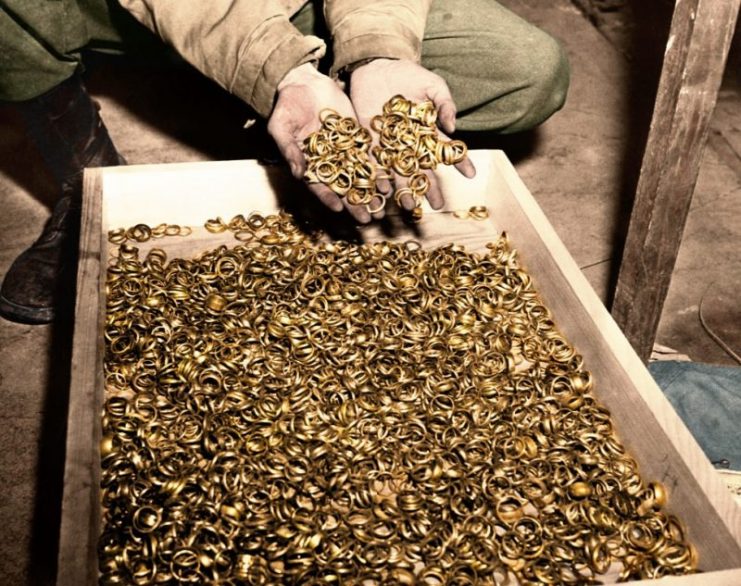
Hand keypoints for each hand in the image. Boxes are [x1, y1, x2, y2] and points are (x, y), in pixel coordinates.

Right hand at [268, 63, 376, 222]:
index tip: (339, 209)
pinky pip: (369, 156)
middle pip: (343, 187)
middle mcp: (328, 162)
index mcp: (309, 164)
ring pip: (360, 175)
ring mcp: (344, 150)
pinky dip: (379, 170)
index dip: (328, 197)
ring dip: (371, 192)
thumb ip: (290, 150)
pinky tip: (389, 182)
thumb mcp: (281, 127)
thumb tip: (297, 173)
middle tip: (368, 219)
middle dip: (356, 203)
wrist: (303, 83)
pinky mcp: (357, 137)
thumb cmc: (286, 107)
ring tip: (383, 205)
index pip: (319, 185)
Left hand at [349, 59, 475, 209]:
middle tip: (437, 205)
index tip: (471, 175)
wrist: (377, 66)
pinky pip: (375, 162)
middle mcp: (410, 143)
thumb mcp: (433, 85)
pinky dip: (379, 176)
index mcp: (427, 131)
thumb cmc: (408, 75)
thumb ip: (444, 104)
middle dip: (430, 187)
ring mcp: (390, 144)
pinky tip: (384, 190)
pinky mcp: (370, 141)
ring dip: (404, 189)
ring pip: (399, 172)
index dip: (459, 162)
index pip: (446, 150)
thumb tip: (453, 128)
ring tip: (410, 204)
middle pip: (422, 169)